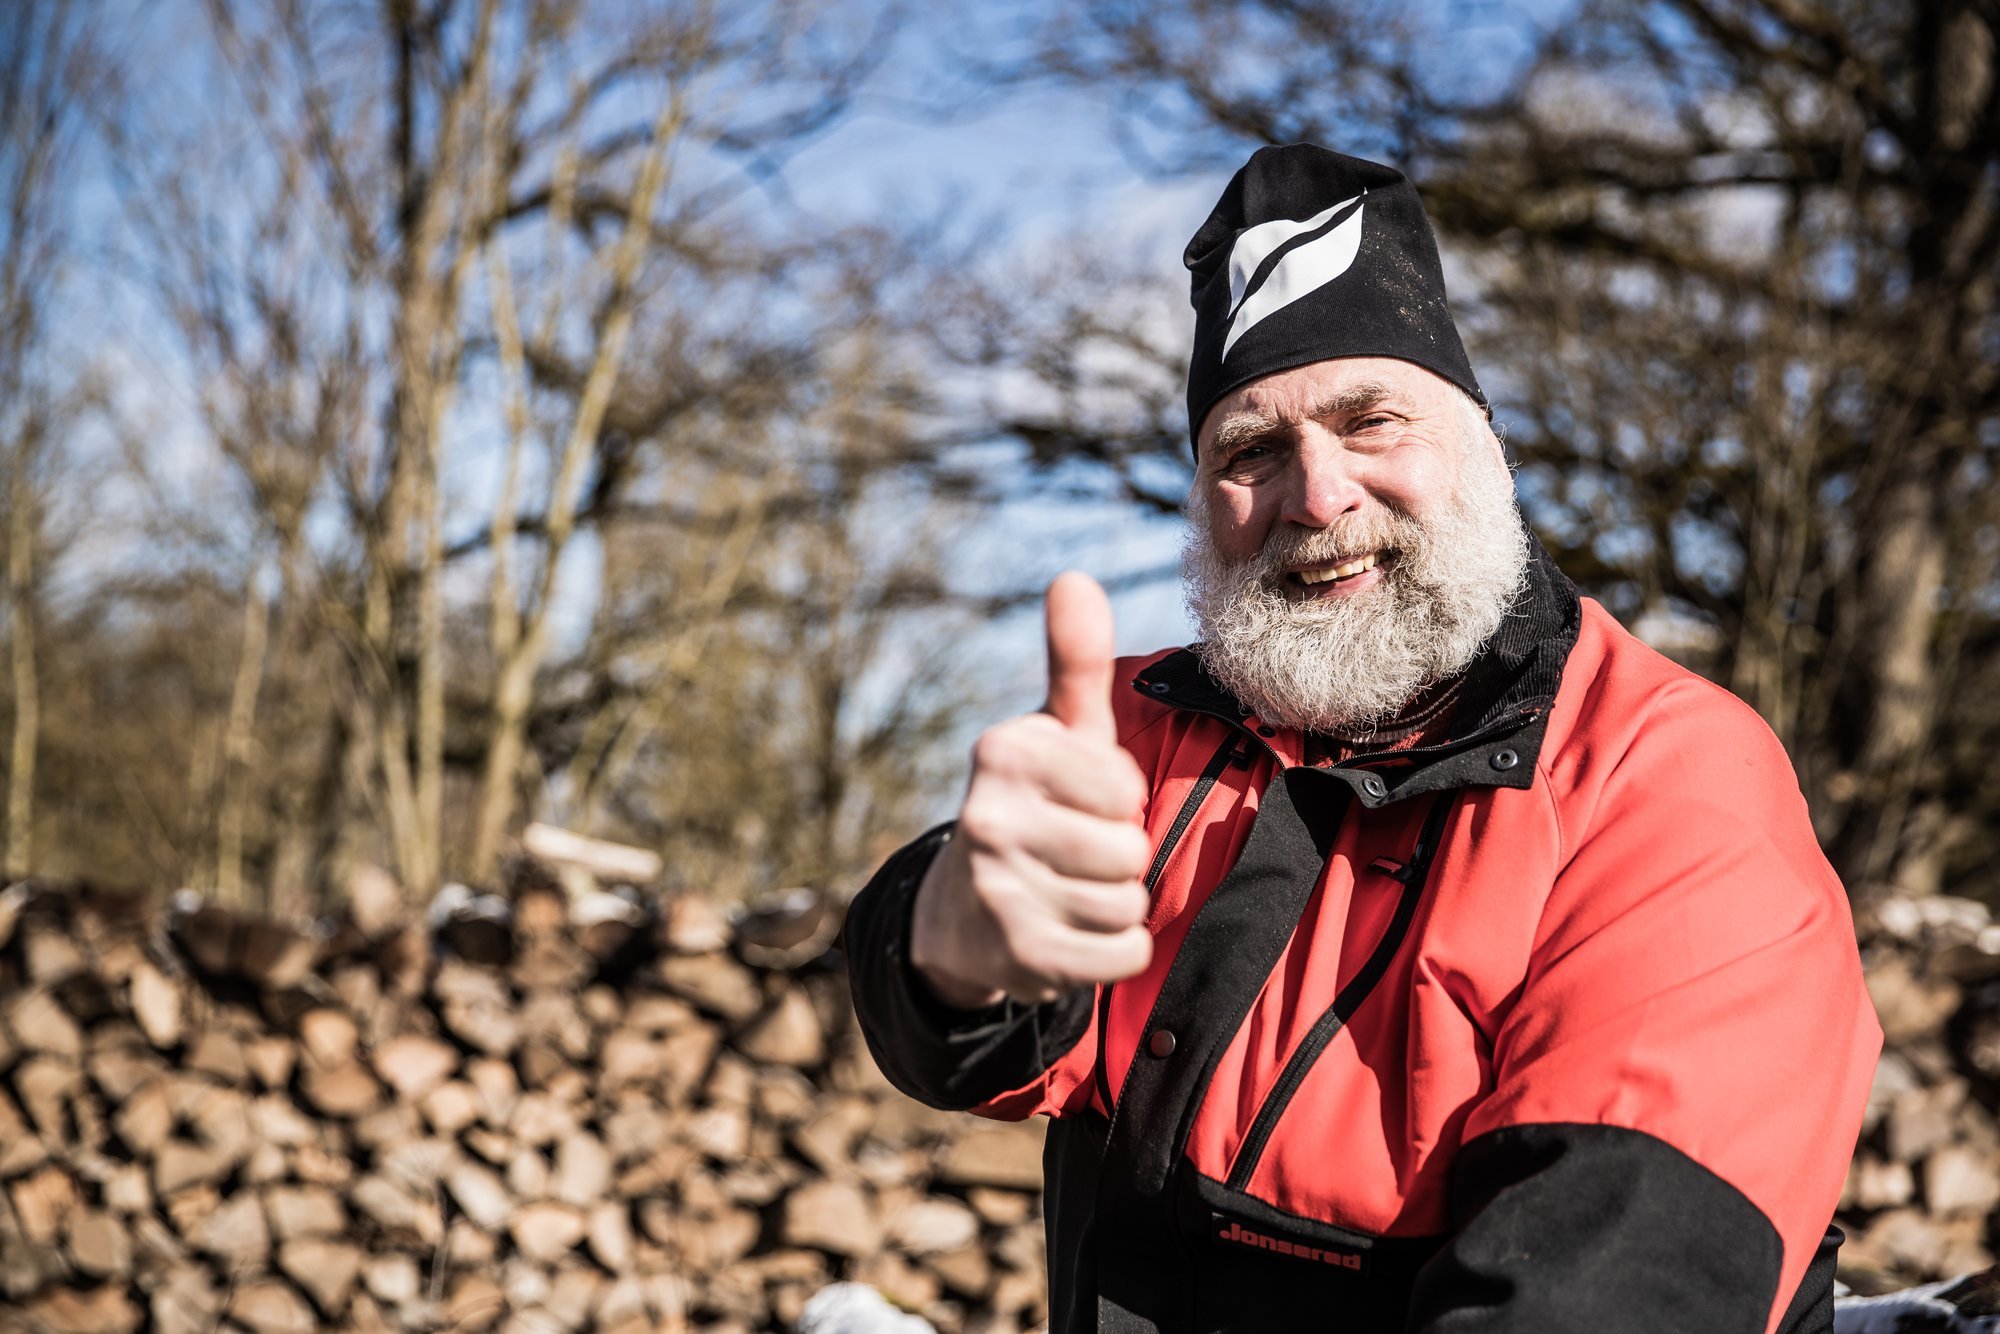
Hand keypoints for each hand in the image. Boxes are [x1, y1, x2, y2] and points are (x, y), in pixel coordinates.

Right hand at [909, 572, 1153, 1007]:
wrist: (963, 911)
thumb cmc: (1034, 804)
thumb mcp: (1054, 733)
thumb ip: (1073, 660)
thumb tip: (1074, 577)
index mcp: (1002, 751)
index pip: (1123, 788)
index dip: (1116, 801)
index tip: (1079, 803)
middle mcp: (988, 815)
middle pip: (1127, 850)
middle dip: (1118, 859)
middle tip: (1073, 854)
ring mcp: (996, 888)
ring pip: (1125, 904)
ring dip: (1113, 905)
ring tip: (1069, 891)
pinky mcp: (1014, 955)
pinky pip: (1120, 955)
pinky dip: (1113, 952)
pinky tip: (1073, 933)